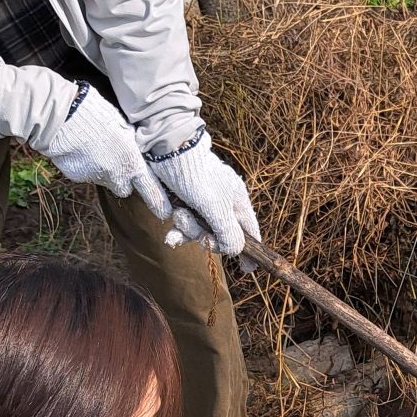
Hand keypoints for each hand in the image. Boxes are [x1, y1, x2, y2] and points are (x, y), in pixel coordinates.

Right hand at [33, 89, 163, 202]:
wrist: (65, 116)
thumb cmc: (99, 115)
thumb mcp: (125, 129)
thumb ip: (132, 149)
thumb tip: (135, 154)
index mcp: (132, 163)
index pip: (150, 190)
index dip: (158, 202)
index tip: (164, 213)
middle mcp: (116, 176)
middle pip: (124, 189)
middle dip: (122, 180)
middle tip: (116, 161)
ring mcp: (96, 178)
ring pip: (105, 181)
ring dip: (104, 171)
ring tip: (95, 149)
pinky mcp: (78, 177)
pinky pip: (86, 175)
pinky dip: (86, 166)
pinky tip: (81, 149)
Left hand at [148, 131, 261, 256]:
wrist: (166, 148)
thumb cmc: (195, 175)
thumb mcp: (215, 207)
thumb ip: (228, 232)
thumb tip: (236, 250)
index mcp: (237, 202)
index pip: (250, 231)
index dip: (249, 251)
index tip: (248, 269)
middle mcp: (223, 203)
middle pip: (220, 235)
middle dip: (204, 237)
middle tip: (197, 232)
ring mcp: (204, 202)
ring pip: (199, 230)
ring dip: (187, 229)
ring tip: (178, 216)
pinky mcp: (186, 200)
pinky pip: (185, 224)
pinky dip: (178, 229)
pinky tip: (170, 234)